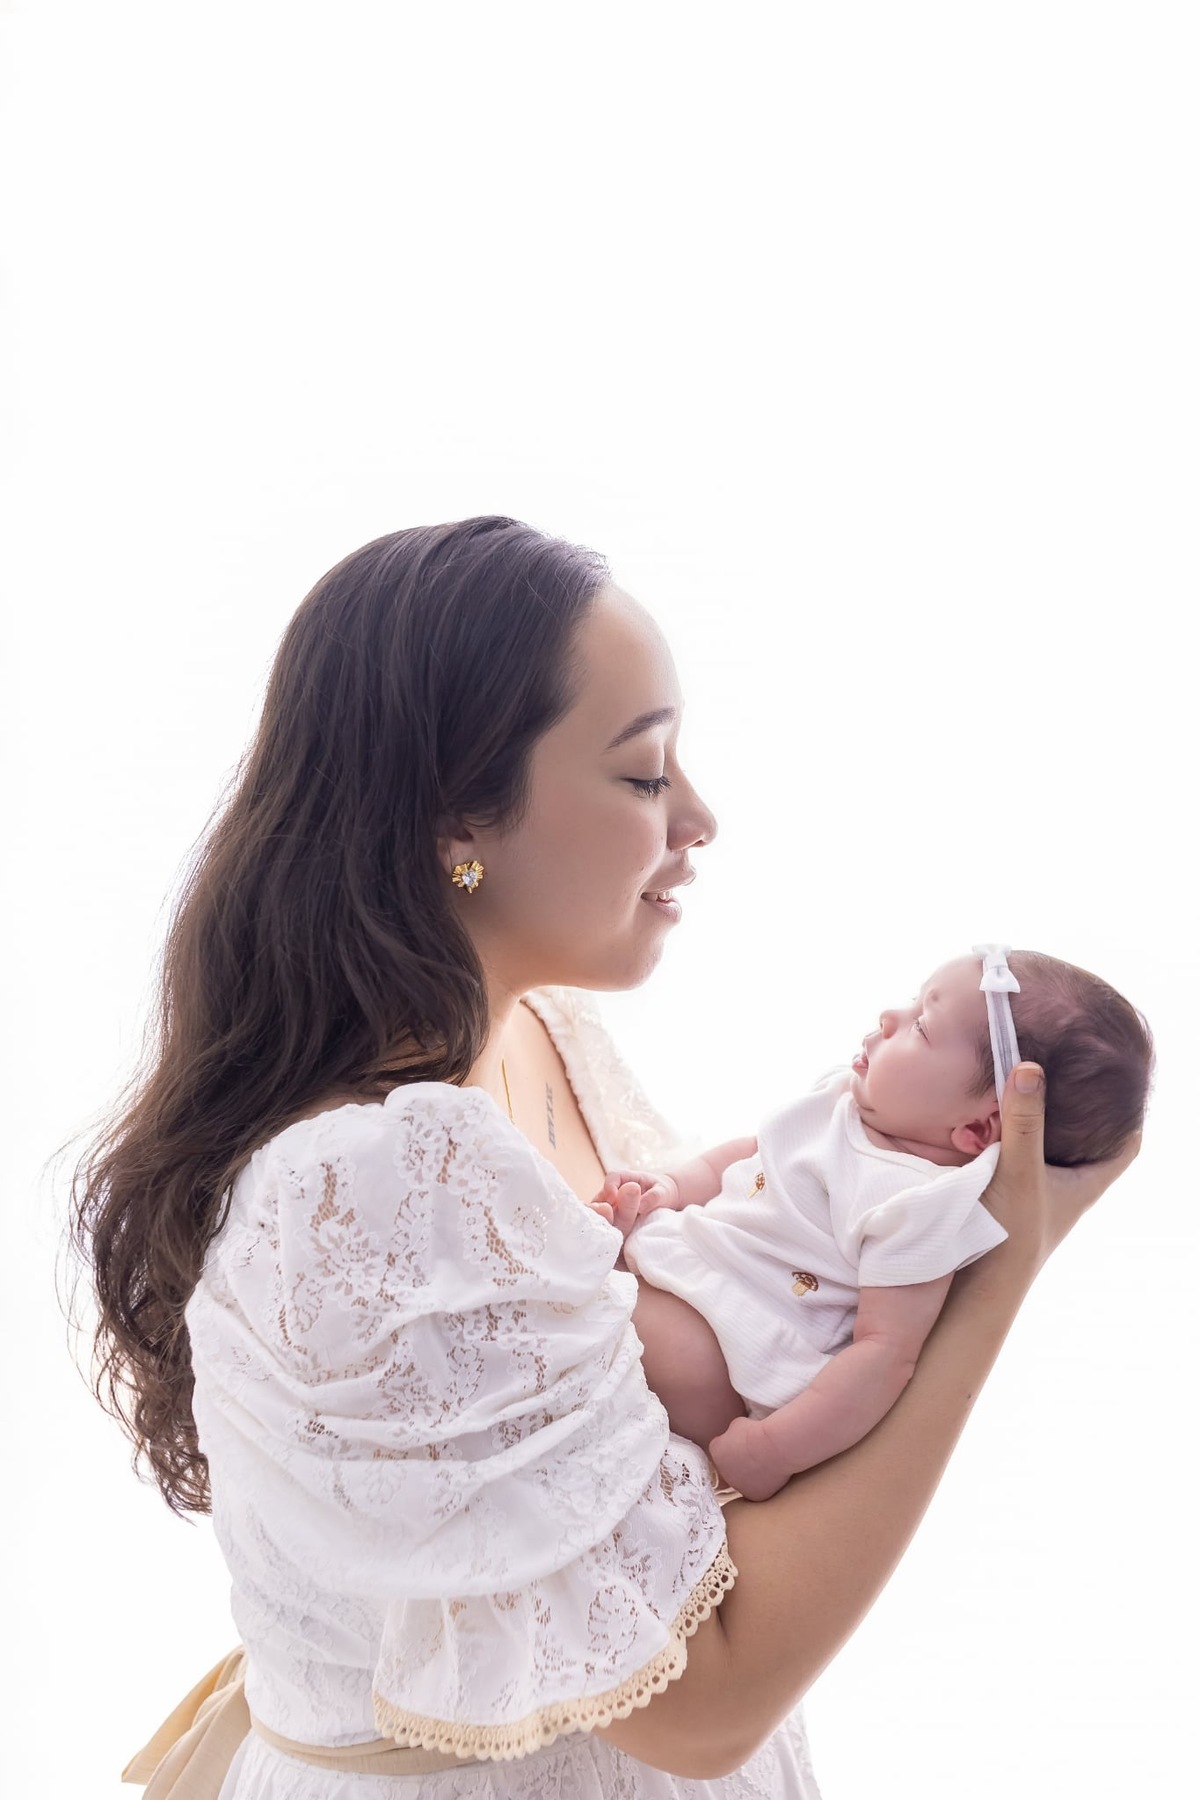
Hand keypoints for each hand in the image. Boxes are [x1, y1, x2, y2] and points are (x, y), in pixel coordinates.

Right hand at [589, 1168, 680, 1235]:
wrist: (663, 1203)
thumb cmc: (662, 1192)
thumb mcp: (662, 1192)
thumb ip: (653, 1197)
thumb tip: (641, 1206)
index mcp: (624, 1178)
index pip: (612, 1178)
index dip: (610, 1187)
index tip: (614, 1199)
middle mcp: (612, 1192)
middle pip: (600, 1198)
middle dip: (600, 1208)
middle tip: (607, 1215)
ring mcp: (610, 1207)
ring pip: (599, 1214)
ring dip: (602, 1222)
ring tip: (608, 1230)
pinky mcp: (611, 1221)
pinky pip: (604, 1226)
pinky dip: (605, 1232)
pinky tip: (610, 1240)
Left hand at [709, 1414, 789, 1503]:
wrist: (773, 1447)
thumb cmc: (756, 1432)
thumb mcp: (737, 1425)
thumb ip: (730, 1435)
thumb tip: (734, 1440)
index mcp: (716, 1452)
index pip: (718, 1449)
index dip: (730, 1444)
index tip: (741, 1442)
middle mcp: (722, 1472)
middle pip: (728, 1468)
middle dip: (738, 1462)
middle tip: (752, 1454)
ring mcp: (737, 1486)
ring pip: (741, 1480)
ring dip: (748, 1474)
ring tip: (762, 1463)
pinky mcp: (752, 1495)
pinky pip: (755, 1489)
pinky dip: (761, 1483)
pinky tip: (768, 1473)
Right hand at [980, 1063, 1140, 1273]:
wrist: (978, 1284)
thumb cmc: (1012, 1234)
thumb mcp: (1019, 1170)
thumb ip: (1024, 1122)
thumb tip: (1030, 1067)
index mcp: (1086, 1183)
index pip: (1126, 1146)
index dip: (1129, 1116)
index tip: (1119, 1085)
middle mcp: (1067, 1187)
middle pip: (1087, 1142)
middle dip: (1079, 1110)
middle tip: (1068, 1077)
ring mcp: (1039, 1193)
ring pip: (1049, 1148)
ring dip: (1038, 1123)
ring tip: (1028, 1091)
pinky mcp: (1011, 1196)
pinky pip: (1019, 1157)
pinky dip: (1010, 1137)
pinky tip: (991, 1124)